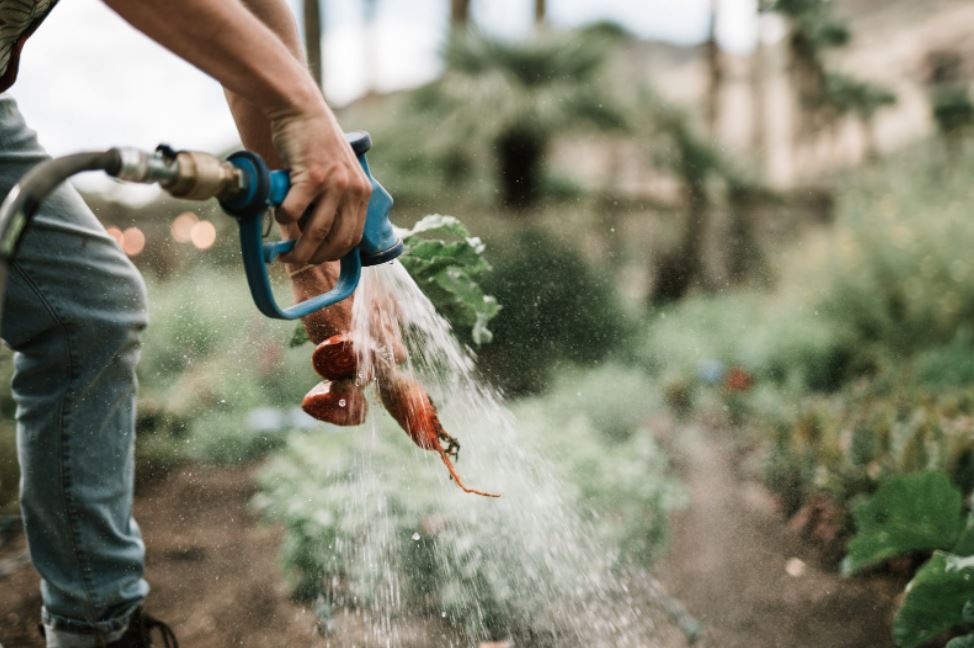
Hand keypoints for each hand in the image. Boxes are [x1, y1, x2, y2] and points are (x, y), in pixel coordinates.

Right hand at [271, 104, 371, 264]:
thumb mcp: (337, 172)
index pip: (354, 237)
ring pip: (316, 233)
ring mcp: (334, 184)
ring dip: (298, 249)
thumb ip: (333, 200)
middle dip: (316, 258)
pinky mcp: (312, 176)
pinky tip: (278, 215)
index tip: (318, 259)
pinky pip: (294, 212)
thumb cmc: (313, 143)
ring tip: (284, 253)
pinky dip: (283, 220)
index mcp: (362, 192)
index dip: (335, 253)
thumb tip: (316, 235)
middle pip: (338, 241)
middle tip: (297, 260)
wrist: (301, 109)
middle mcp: (353, 190)